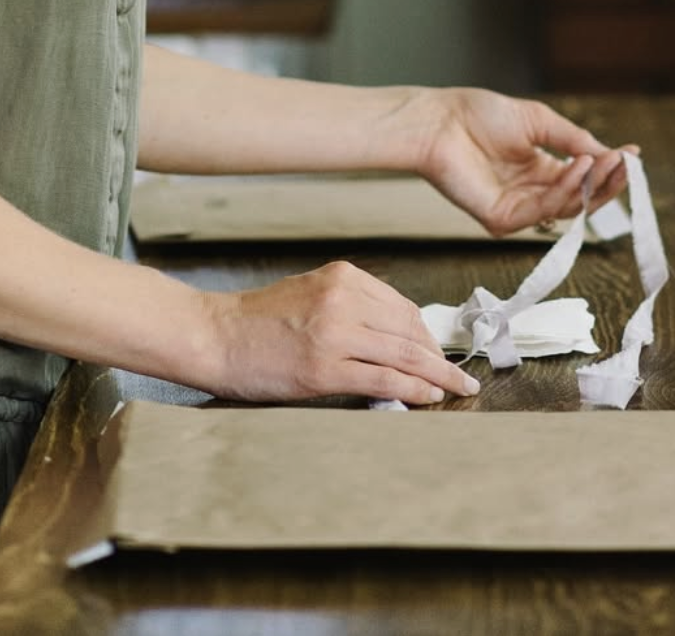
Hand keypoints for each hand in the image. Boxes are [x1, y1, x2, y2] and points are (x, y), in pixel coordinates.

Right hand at [194, 262, 480, 405]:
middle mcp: (343, 298)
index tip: (438, 351)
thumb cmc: (259, 321)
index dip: (426, 334)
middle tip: (458, 374)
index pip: (401, 306)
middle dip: (437, 355)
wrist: (217, 337)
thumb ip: (353, 307)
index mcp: (343, 277)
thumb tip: (396, 337)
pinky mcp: (325, 368)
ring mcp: (335, 332)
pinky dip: (413, 389)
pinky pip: (384, 378)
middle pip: (408, 329)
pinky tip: (428, 397)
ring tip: (454, 388)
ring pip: (403, 353)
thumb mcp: (312, 294)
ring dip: (435, 374)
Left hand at [409, 89, 633, 236]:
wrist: (439, 121)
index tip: (632, 154)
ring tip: (601, 160)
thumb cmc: (480, 115)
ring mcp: (518, 209)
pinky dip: (565, 191)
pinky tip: (577, 167)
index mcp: (540, 169)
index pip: (583, 178)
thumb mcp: (539, 121)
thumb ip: (573, 139)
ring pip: (567, 208)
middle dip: (607, 182)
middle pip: (581, 199)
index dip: (608, 169)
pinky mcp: (502, 220)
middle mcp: (532, 192)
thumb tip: (610, 153)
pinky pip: (542, 211)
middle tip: (625, 165)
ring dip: (590, 184)